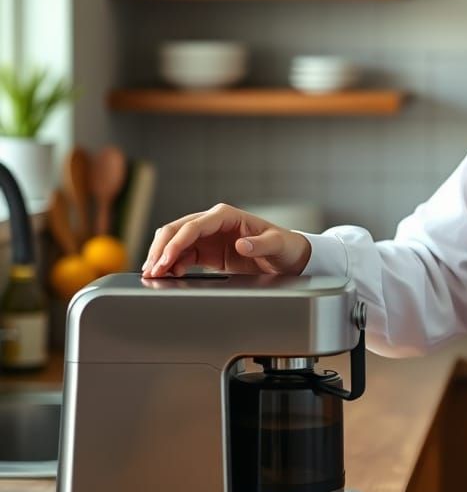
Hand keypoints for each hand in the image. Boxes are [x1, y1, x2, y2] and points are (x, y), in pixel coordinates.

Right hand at [141, 203, 311, 277]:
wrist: (289, 257)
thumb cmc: (286, 246)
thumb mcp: (278, 245)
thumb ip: (261, 245)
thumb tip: (242, 245)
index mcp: (227, 215)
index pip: (193, 226)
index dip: (176, 243)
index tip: (166, 261)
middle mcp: (214, 222)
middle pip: (177, 230)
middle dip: (161, 249)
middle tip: (151, 270)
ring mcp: (208, 236)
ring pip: (175, 242)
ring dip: (161, 257)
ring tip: (151, 275)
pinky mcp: (208, 252)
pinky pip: (183, 255)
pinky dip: (171, 264)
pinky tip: (166, 276)